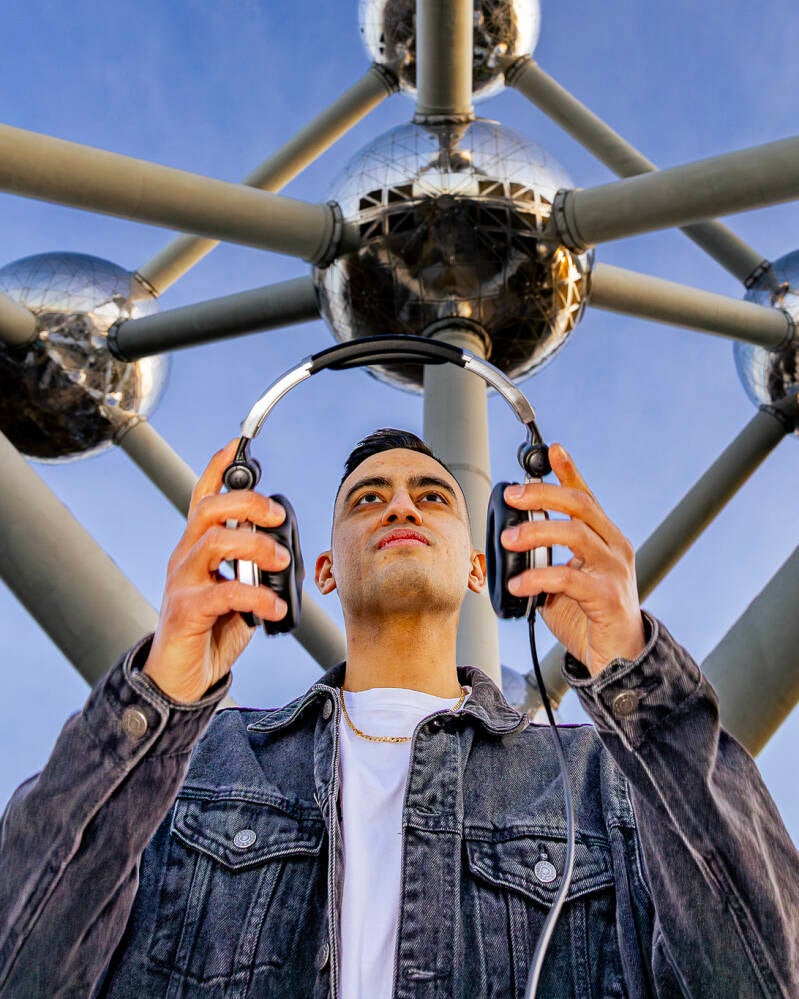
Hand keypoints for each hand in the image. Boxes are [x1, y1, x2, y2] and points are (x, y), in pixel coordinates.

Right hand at [142, 440, 289, 702]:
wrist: (180, 676)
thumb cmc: (211, 630)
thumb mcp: (239, 592)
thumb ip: (256, 570)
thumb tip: (287, 555)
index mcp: (198, 548)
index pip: (204, 497)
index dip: (219, 470)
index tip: (237, 446)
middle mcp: (186, 557)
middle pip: (209, 510)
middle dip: (248, 504)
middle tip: (279, 517)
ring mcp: (182, 582)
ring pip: (213, 542)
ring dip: (256, 545)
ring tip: (283, 562)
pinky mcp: (185, 610)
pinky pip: (223, 593)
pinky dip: (256, 597)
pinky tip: (274, 608)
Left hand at [501, 443, 645, 677]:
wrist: (618, 661)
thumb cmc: (590, 618)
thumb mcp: (563, 581)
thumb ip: (544, 560)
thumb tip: (510, 545)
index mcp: (604, 539)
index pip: (586, 497)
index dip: (569, 471)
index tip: (553, 450)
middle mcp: (614, 547)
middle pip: (579, 505)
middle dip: (541, 495)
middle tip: (511, 496)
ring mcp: (614, 570)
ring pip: (575, 534)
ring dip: (535, 532)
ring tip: (507, 540)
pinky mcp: (608, 597)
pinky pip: (569, 577)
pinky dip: (537, 578)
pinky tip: (518, 584)